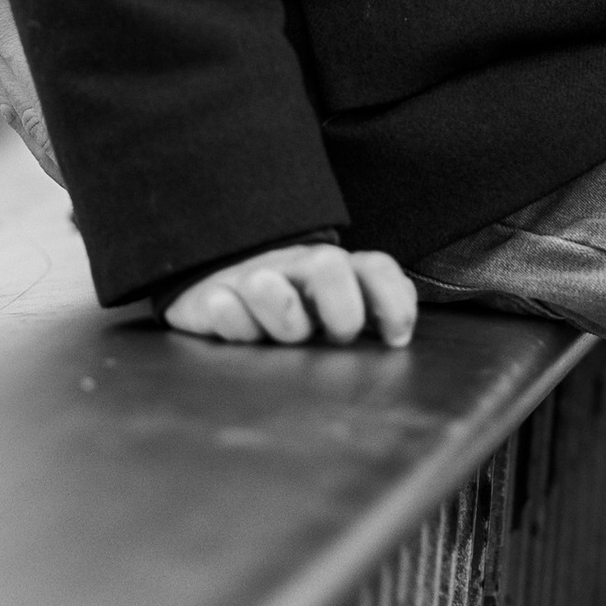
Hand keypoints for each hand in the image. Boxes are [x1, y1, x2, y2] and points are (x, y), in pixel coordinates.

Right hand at [162, 238, 417, 346]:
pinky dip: (231, 321)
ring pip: (265, 281)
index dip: (392, 300)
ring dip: (282, 312)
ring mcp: (248, 281)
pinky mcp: (207, 300)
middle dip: (341, 308)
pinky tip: (238, 336)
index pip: (372, 268)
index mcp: (332, 272)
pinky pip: (218, 304)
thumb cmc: (292, 312)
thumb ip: (373, 311)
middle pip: (327, 265)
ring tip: (284, 339)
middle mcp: (293, 270)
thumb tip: (398, 333)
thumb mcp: (336, 312)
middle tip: (336, 337)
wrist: (216, 290)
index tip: (395, 340)